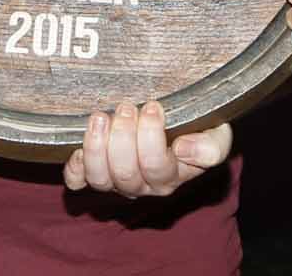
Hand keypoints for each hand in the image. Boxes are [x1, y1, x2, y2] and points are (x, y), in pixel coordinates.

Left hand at [62, 103, 230, 197]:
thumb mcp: (216, 135)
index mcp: (171, 176)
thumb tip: (184, 149)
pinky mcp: (92, 174)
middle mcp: (142, 185)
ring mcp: (115, 181)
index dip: (151, 137)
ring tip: (101, 117)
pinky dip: (75, 167)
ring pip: (100, 179)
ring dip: (97, 146)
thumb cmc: (196, 129)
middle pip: (126, 174)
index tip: (153, 106)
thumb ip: (211, 147)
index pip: (157, 167)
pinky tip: (78, 148)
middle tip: (126, 107)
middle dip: (123, 137)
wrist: (178, 126)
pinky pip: (77, 181)